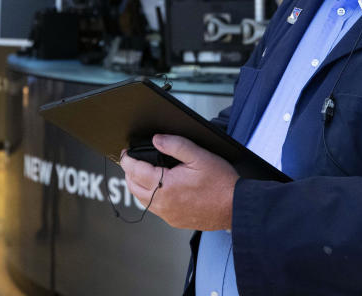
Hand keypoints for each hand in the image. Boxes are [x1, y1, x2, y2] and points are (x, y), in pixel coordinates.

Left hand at [119, 134, 238, 230]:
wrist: (235, 207)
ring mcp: (168, 215)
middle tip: (132, 161)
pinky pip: (154, 209)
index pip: (135, 171)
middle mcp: (163, 203)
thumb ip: (175, 145)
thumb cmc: (220, 183)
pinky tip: (157, 189)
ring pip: (141, 200)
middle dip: (129, 172)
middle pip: (133, 187)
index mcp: (165, 186)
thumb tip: (156, 139)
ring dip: (137, 186)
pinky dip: (149, 197)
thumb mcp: (199, 155)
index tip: (126, 153)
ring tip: (142, 173)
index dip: (127, 159)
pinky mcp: (174, 221)